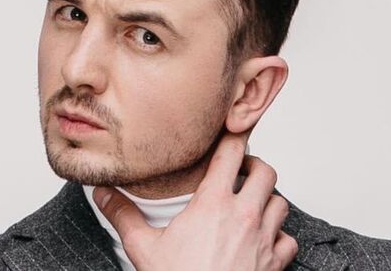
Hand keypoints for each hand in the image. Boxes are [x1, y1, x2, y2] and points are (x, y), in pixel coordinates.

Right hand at [92, 132, 297, 269]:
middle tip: (239, 172)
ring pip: (280, 203)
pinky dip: (278, 235)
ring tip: (249, 204)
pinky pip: (287, 239)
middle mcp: (244, 216)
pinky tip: (262, 239)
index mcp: (213, 204)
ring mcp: (263, 240)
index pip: (232, 152)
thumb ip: (123, 215)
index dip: (233, 137)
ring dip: (267, 200)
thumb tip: (103, 192)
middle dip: (254, 167)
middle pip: (266, 172)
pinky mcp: (274, 264)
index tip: (229, 132)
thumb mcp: (144, 248)